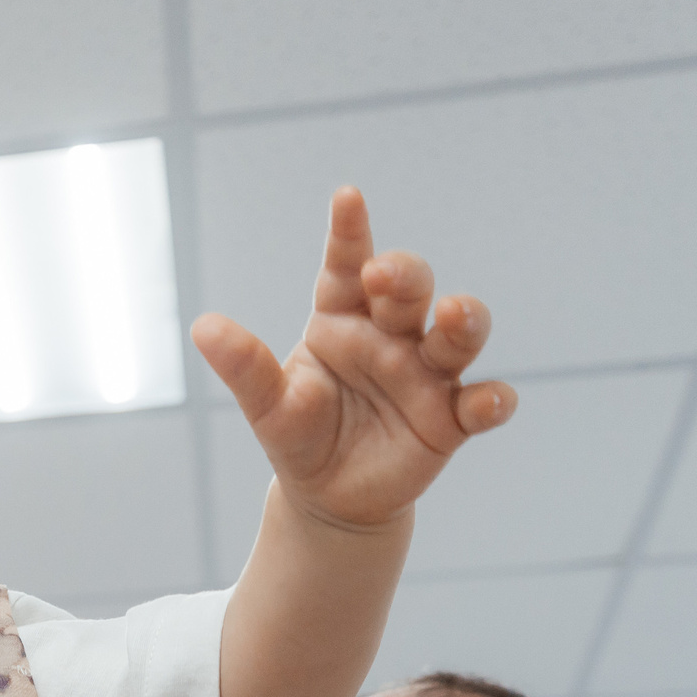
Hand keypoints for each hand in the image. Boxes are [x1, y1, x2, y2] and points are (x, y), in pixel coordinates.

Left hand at [192, 187, 513, 533]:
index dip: (349, 233)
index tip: (346, 198)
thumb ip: (244, 366)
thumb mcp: (266, 406)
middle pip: (410, 289)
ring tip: (452, 316)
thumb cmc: (299, 435)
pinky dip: (493, 400)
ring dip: (462, 320)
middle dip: (404, 275)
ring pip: (458, 334)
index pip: (347, 266)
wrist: (328, 497)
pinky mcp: (451, 420)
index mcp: (342, 319)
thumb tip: (203, 327)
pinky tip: (489, 401)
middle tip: (382, 275)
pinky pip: (482, 404)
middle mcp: (391, 336)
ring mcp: (426, 375)